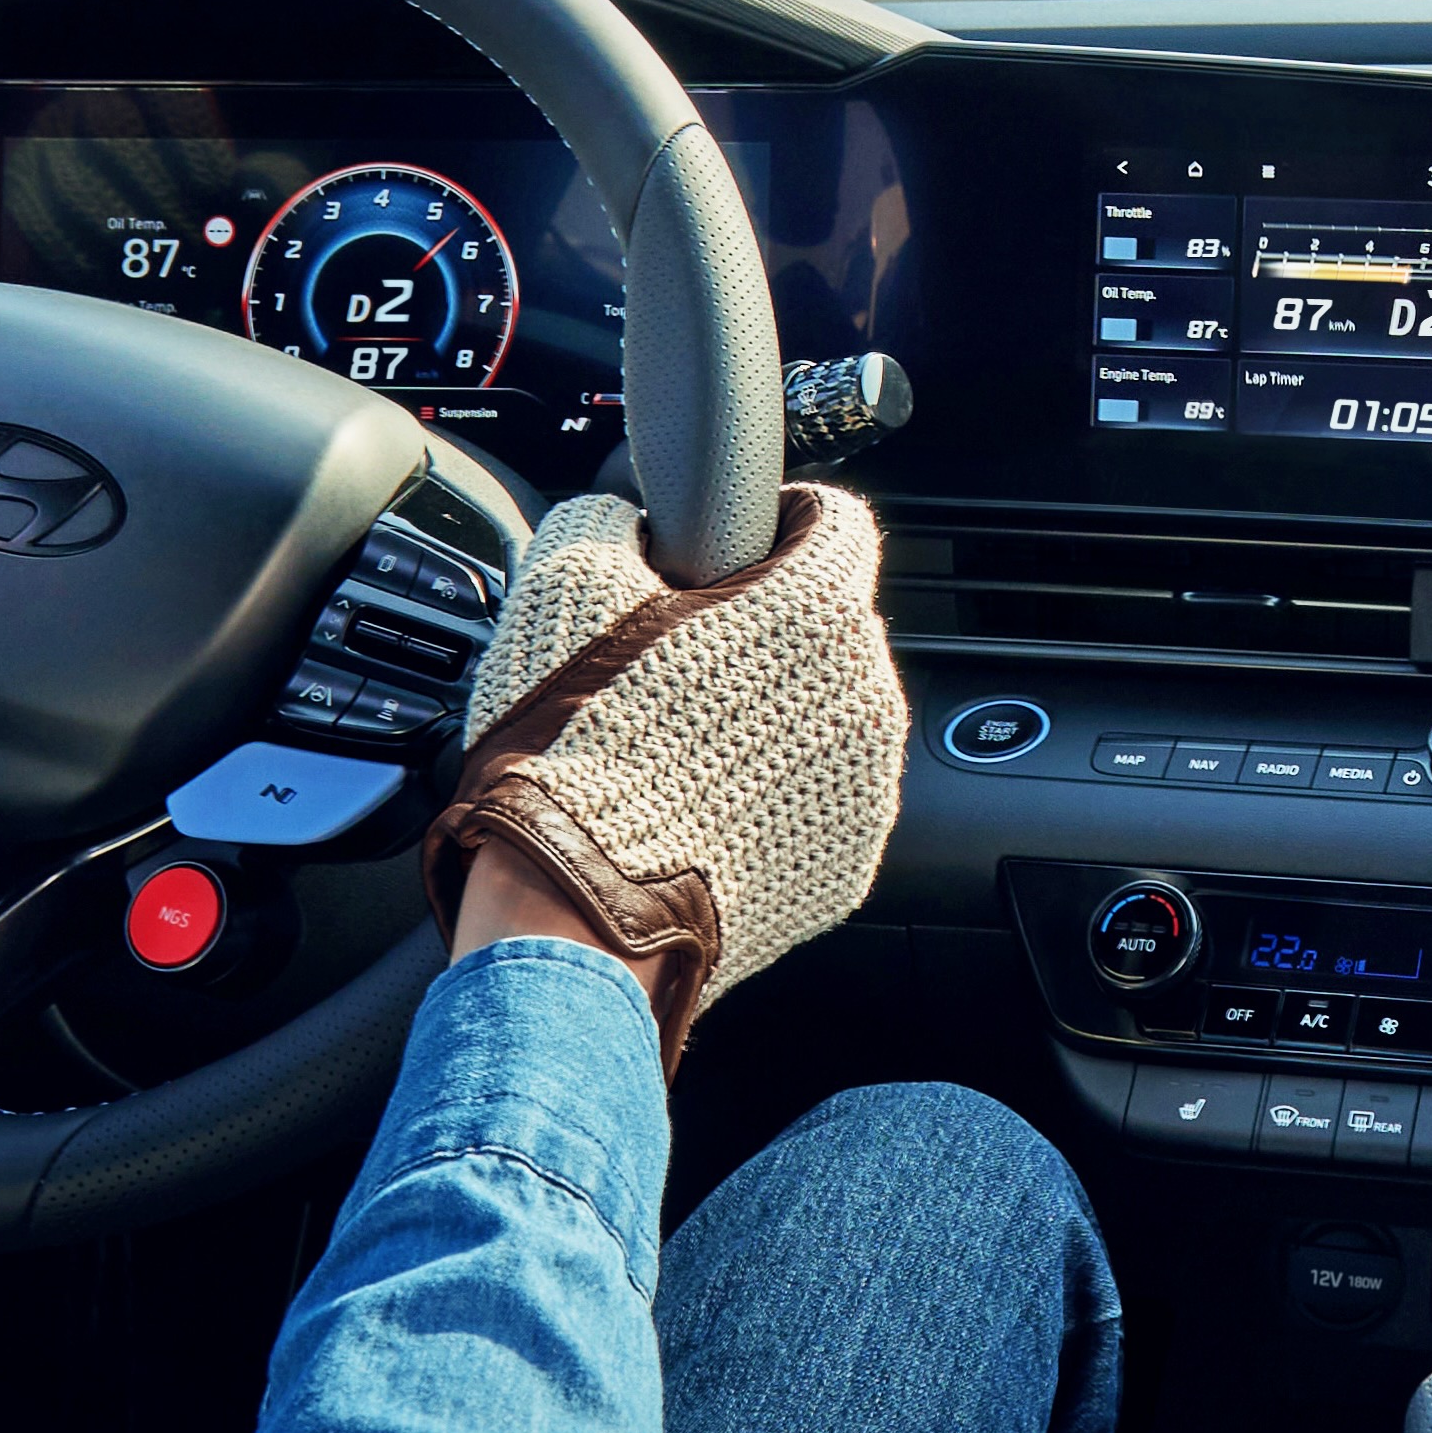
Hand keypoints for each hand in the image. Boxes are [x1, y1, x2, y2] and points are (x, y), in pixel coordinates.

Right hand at [422, 485, 902, 1070]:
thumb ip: (610, 519)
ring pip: (825, 716)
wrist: (572, 918)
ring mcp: (866, 787)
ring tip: (679, 746)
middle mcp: (867, 694)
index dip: (774, 518)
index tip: (732, 545)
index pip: (832, 519)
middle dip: (763, 630)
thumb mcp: (565, 587)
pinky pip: (815, 798)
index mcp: (816, 609)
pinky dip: (772, 793)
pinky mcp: (849, 864)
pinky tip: (701, 807)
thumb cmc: (572, 749)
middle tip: (676, 659)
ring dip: (771, 714)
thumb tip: (626, 514)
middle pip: (827, 626)